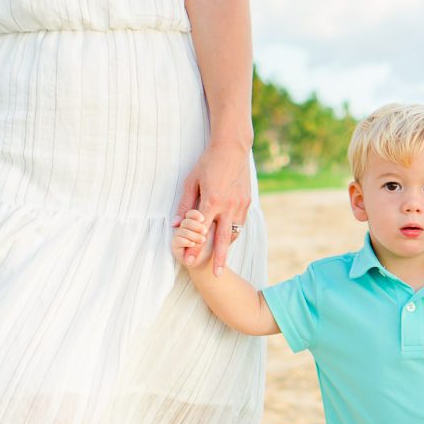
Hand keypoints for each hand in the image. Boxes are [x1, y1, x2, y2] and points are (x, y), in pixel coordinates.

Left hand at [172, 141, 251, 276]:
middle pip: (223, 239)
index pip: (203, 231)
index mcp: (212, 201)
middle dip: (218, 259)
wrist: (233, 149)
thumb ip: (185, 204)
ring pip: (234, 232)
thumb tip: (177, 224)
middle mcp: (228, 206)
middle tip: (216, 275)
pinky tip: (228, 239)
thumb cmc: (208, 163)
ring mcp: (240, 205)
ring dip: (226, 246)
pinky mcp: (247, 202)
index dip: (195, 248)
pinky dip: (233, 232)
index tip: (189, 261)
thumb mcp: (191, 182)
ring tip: (220, 260)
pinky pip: (240, 223)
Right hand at [172, 209, 214, 269]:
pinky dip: (187, 241)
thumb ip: (210, 223)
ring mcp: (178, 235)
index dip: (195, 215)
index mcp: (193, 221)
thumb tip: (206, 217)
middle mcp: (184, 226)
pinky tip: (193, 244)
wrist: (208, 261)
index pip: (191, 213)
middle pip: (186, 220)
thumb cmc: (212, 245)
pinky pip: (178, 239)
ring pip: (182, 230)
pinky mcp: (175, 245)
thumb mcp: (213, 232)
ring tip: (202, 240)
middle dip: (195, 225)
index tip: (202, 218)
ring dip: (193, 235)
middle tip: (204, 231)